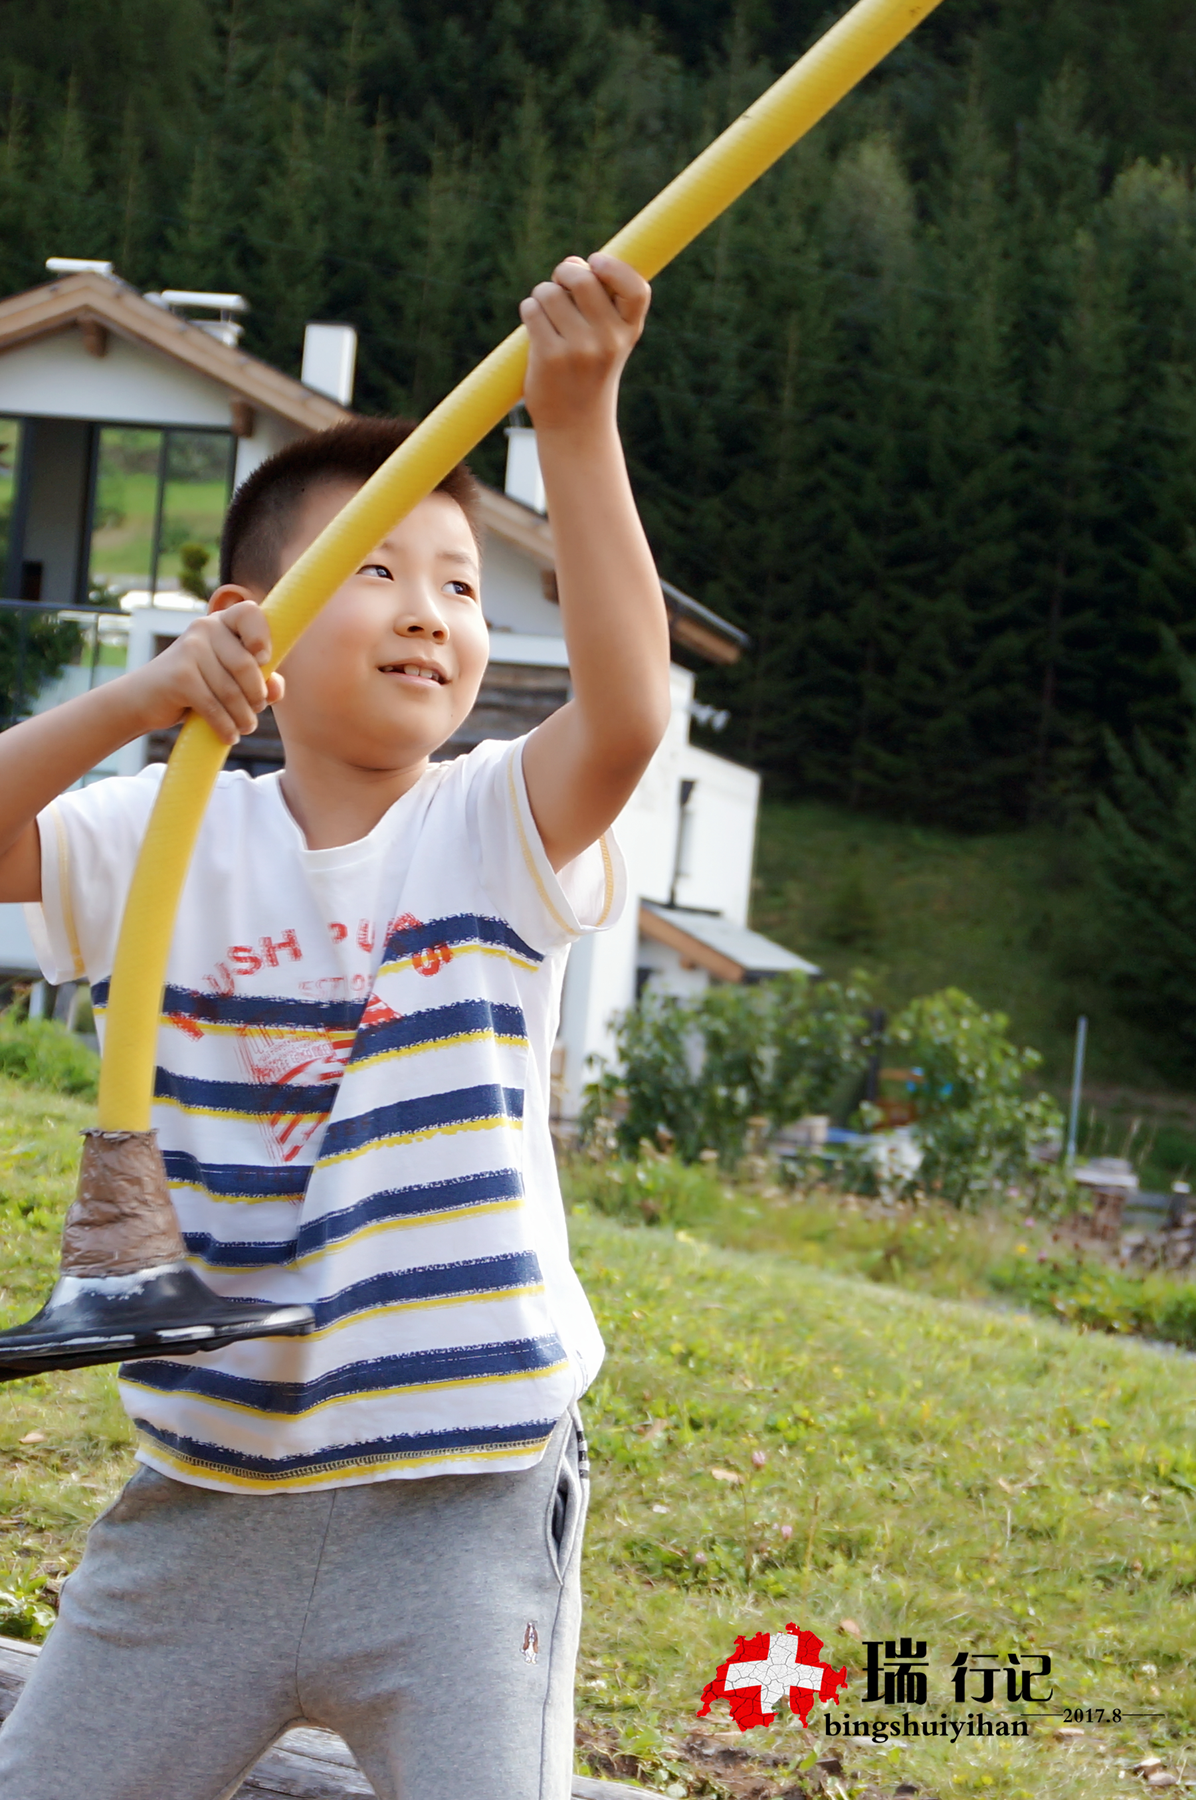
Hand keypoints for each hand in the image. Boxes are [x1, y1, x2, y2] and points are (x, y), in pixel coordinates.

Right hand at [130, 599, 284, 744]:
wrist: (144, 698)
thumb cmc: (196, 686)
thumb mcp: (229, 678)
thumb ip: (259, 680)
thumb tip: (276, 689)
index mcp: (221, 622)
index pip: (250, 612)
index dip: (263, 636)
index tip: (263, 660)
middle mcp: (204, 628)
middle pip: (247, 666)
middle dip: (257, 697)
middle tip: (255, 711)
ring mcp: (190, 650)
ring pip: (232, 691)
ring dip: (244, 717)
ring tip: (245, 727)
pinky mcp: (180, 677)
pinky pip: (214, 706)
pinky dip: (226, 726)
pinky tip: (229, 735)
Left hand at [519, 253, 650, 433]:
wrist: (576, 424)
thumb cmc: (590, 372)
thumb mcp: (610, 339)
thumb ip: (601, 300)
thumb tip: (573, 264)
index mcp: (629, 331)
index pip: (636, 288)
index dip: (614, 267)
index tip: (595, 262)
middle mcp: (609, 340)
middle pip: (583, 278)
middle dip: (564, 272)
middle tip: (560, 284)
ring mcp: (580, 349)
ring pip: (550, 292)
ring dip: (542, 295)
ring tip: (548, 316)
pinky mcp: (550, 357)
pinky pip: (532, 310)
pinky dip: (529, 311)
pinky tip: (536, 329)